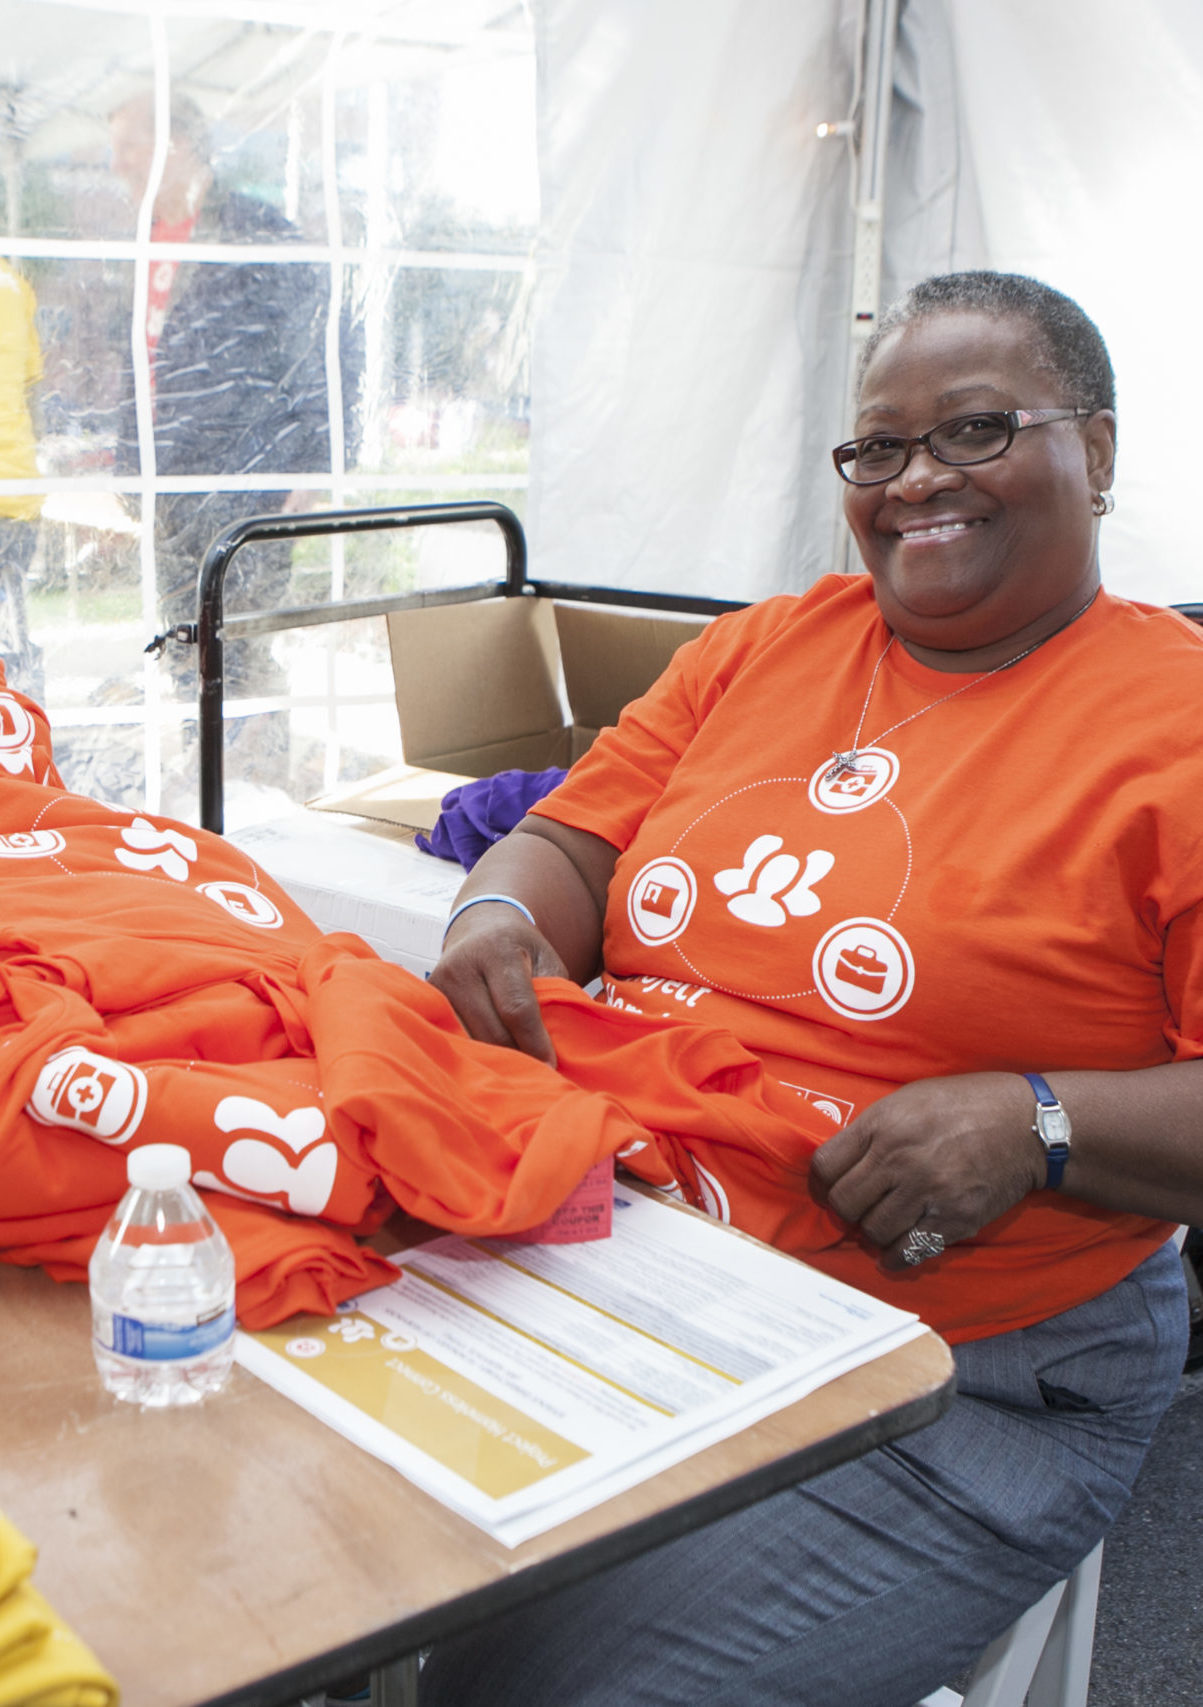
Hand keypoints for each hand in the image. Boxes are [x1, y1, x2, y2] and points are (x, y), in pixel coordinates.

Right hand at [430, 904, 567, 1065]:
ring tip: (518, 1068)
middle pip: (492, 1031)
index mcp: (498, 952)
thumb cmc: (520, 949)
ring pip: (471, 1041)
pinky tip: (492, 1059)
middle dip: (519, 1057)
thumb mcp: (546, 960)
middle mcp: (462, 967)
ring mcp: (439, 985)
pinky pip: (455, 1038)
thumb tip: (562, 1041)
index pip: (517, 1008)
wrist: (480, 927)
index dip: (535, 1042)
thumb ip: (555, 994)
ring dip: (497, 1060)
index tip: (550, 1065)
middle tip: (538, 1073)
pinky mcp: (429, 1000)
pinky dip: (476, 1052)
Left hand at [808, 1072, 1045, 1269]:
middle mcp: (900, 1159)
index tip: (829, 1187)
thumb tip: (842, 1162)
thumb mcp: (909, 1099)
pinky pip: (908, 1251)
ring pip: (872, 1231)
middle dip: (845, 1209)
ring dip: (872, 1232)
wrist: (1027, 1125)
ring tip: (881, 1224)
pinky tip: (894, 1251)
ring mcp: (927, 1192)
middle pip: (844, 1203)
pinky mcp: (953, 1219)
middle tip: (857, 1208)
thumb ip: (873, 1129)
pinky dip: (894, 1257)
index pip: (825, 1166)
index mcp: (884, 1125)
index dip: (821, 1182)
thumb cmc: (966, 1104)